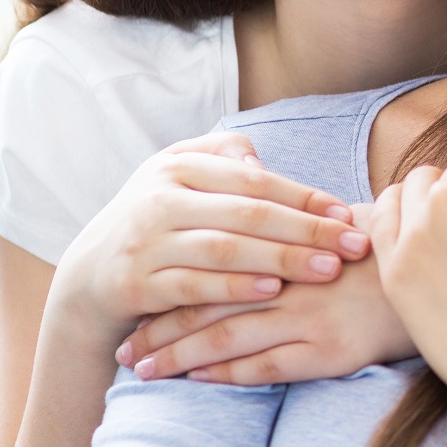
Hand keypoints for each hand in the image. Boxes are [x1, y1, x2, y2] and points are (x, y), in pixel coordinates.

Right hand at [52, 133, 365, 350]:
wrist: (92, 271)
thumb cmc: (160, 218)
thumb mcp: (181, 173)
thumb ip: (224, 155)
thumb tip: (260, 163)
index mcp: (177, 167)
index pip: (255, 180)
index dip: (305, 197)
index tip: (348, 214)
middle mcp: (158, 201)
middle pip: (247, 214)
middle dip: (307, 231)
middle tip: (354, 246)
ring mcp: (145, 243)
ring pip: (225, 250)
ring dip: (282, 260)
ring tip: (328, 269)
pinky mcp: (136, 284)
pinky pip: (195, 287)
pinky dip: (236, 288)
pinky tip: (274, 291)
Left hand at [114, 250, 413, 384]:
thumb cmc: (409, 248)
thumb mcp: (367, 220)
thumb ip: (325, 221)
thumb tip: (312, 210)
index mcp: (296, 250)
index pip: (219, 266)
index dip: (175, 285)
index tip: (142, 301)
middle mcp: (294, 282)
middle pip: (210, 305)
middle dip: (161, 329)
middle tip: (125, 348)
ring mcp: (310, 317)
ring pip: (225, 338)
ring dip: (178, 357)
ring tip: (144, 372)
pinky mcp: (330, 350)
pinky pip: (265, 365)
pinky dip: (226, 372)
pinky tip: (198, 378)